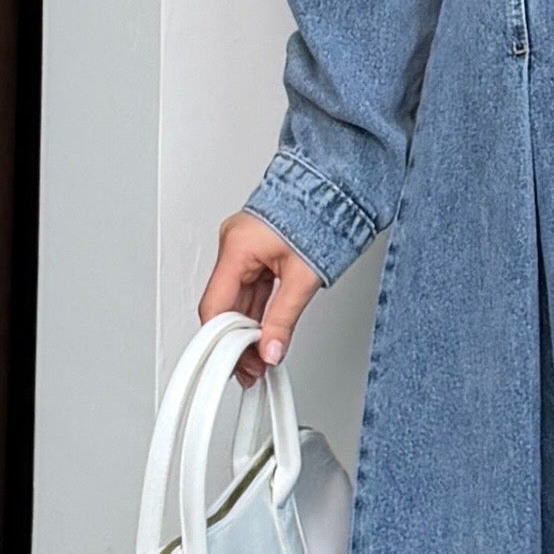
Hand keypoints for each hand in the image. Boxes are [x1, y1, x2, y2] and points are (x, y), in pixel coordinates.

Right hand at [198, 213, 320, 372]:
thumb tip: (272, 350)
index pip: (216, 304)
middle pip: (224, 303)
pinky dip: (257, 310)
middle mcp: (234, 244)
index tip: (237, 362)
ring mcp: (243, 246)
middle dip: (238, 339)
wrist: (338, 187)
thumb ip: (285, 318)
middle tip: (253, 367)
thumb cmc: (323, 214)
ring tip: (261, 355)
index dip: (224, 340)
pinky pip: (249, 286)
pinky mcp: (255, 249)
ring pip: (237, 297)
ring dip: (249, 327)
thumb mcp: (304, 276)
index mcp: (237, 245)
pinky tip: (264, 332)